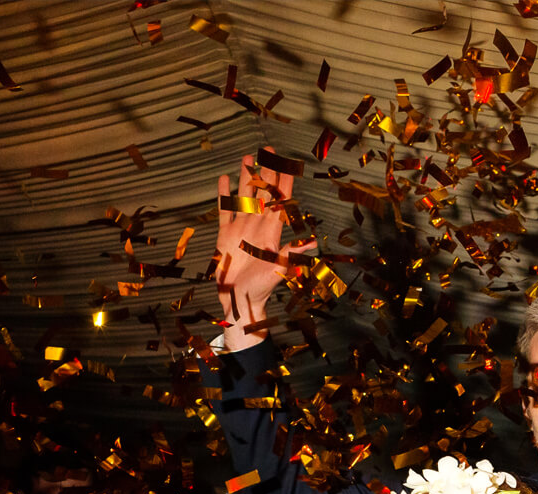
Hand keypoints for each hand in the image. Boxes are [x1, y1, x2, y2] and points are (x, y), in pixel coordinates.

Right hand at [216, 158, 315, 350]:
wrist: (238, 300)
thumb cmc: (260, 289)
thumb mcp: (277, 270)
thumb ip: (292, 254)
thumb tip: (312, 244)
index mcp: (271, 231)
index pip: (279, 200)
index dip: (282, 181)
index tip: (285, 162)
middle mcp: (257, 225)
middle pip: (263, 192)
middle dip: (266, 171)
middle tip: (267, 149)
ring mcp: (241, 228)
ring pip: (244, 197)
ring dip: (246, 178)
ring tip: (247, 158)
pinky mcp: (225, 235)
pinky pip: (224, 211)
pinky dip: (224, 195)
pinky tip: (224, 181)